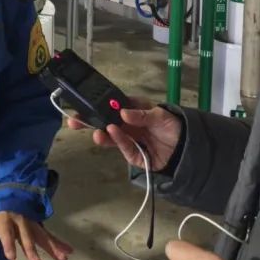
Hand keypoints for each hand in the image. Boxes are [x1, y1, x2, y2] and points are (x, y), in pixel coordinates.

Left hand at [0, 211, 72, 259]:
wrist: (11, 193)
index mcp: (4, 220)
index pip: (6, 233)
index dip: (8, 244)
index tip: (11, 257)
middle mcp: (20, 222)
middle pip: (26, 236)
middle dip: (31, 249)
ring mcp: (31, 224)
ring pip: (42, 236)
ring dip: (52, 248)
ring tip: (62, 259)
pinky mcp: (39, 227)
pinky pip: (50, 236)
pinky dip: (59, 243)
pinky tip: (69, 252)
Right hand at [65, 96, 181, 170]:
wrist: (186, 148)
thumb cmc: (172, 126)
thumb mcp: (160, 115)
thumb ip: (141, 114)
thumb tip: (123, 113)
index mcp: (131, 111)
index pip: (110, 106)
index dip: (97, 105)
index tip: (84, 104)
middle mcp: (126, 125)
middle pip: (104, 122)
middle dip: (89, 122)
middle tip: (74, 121)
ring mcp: (128, 140)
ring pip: (110, 137)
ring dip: (101, 134)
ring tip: (94, 132)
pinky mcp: (133, 155)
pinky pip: (123, 148)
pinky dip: (118, 140)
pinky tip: (112, 133)